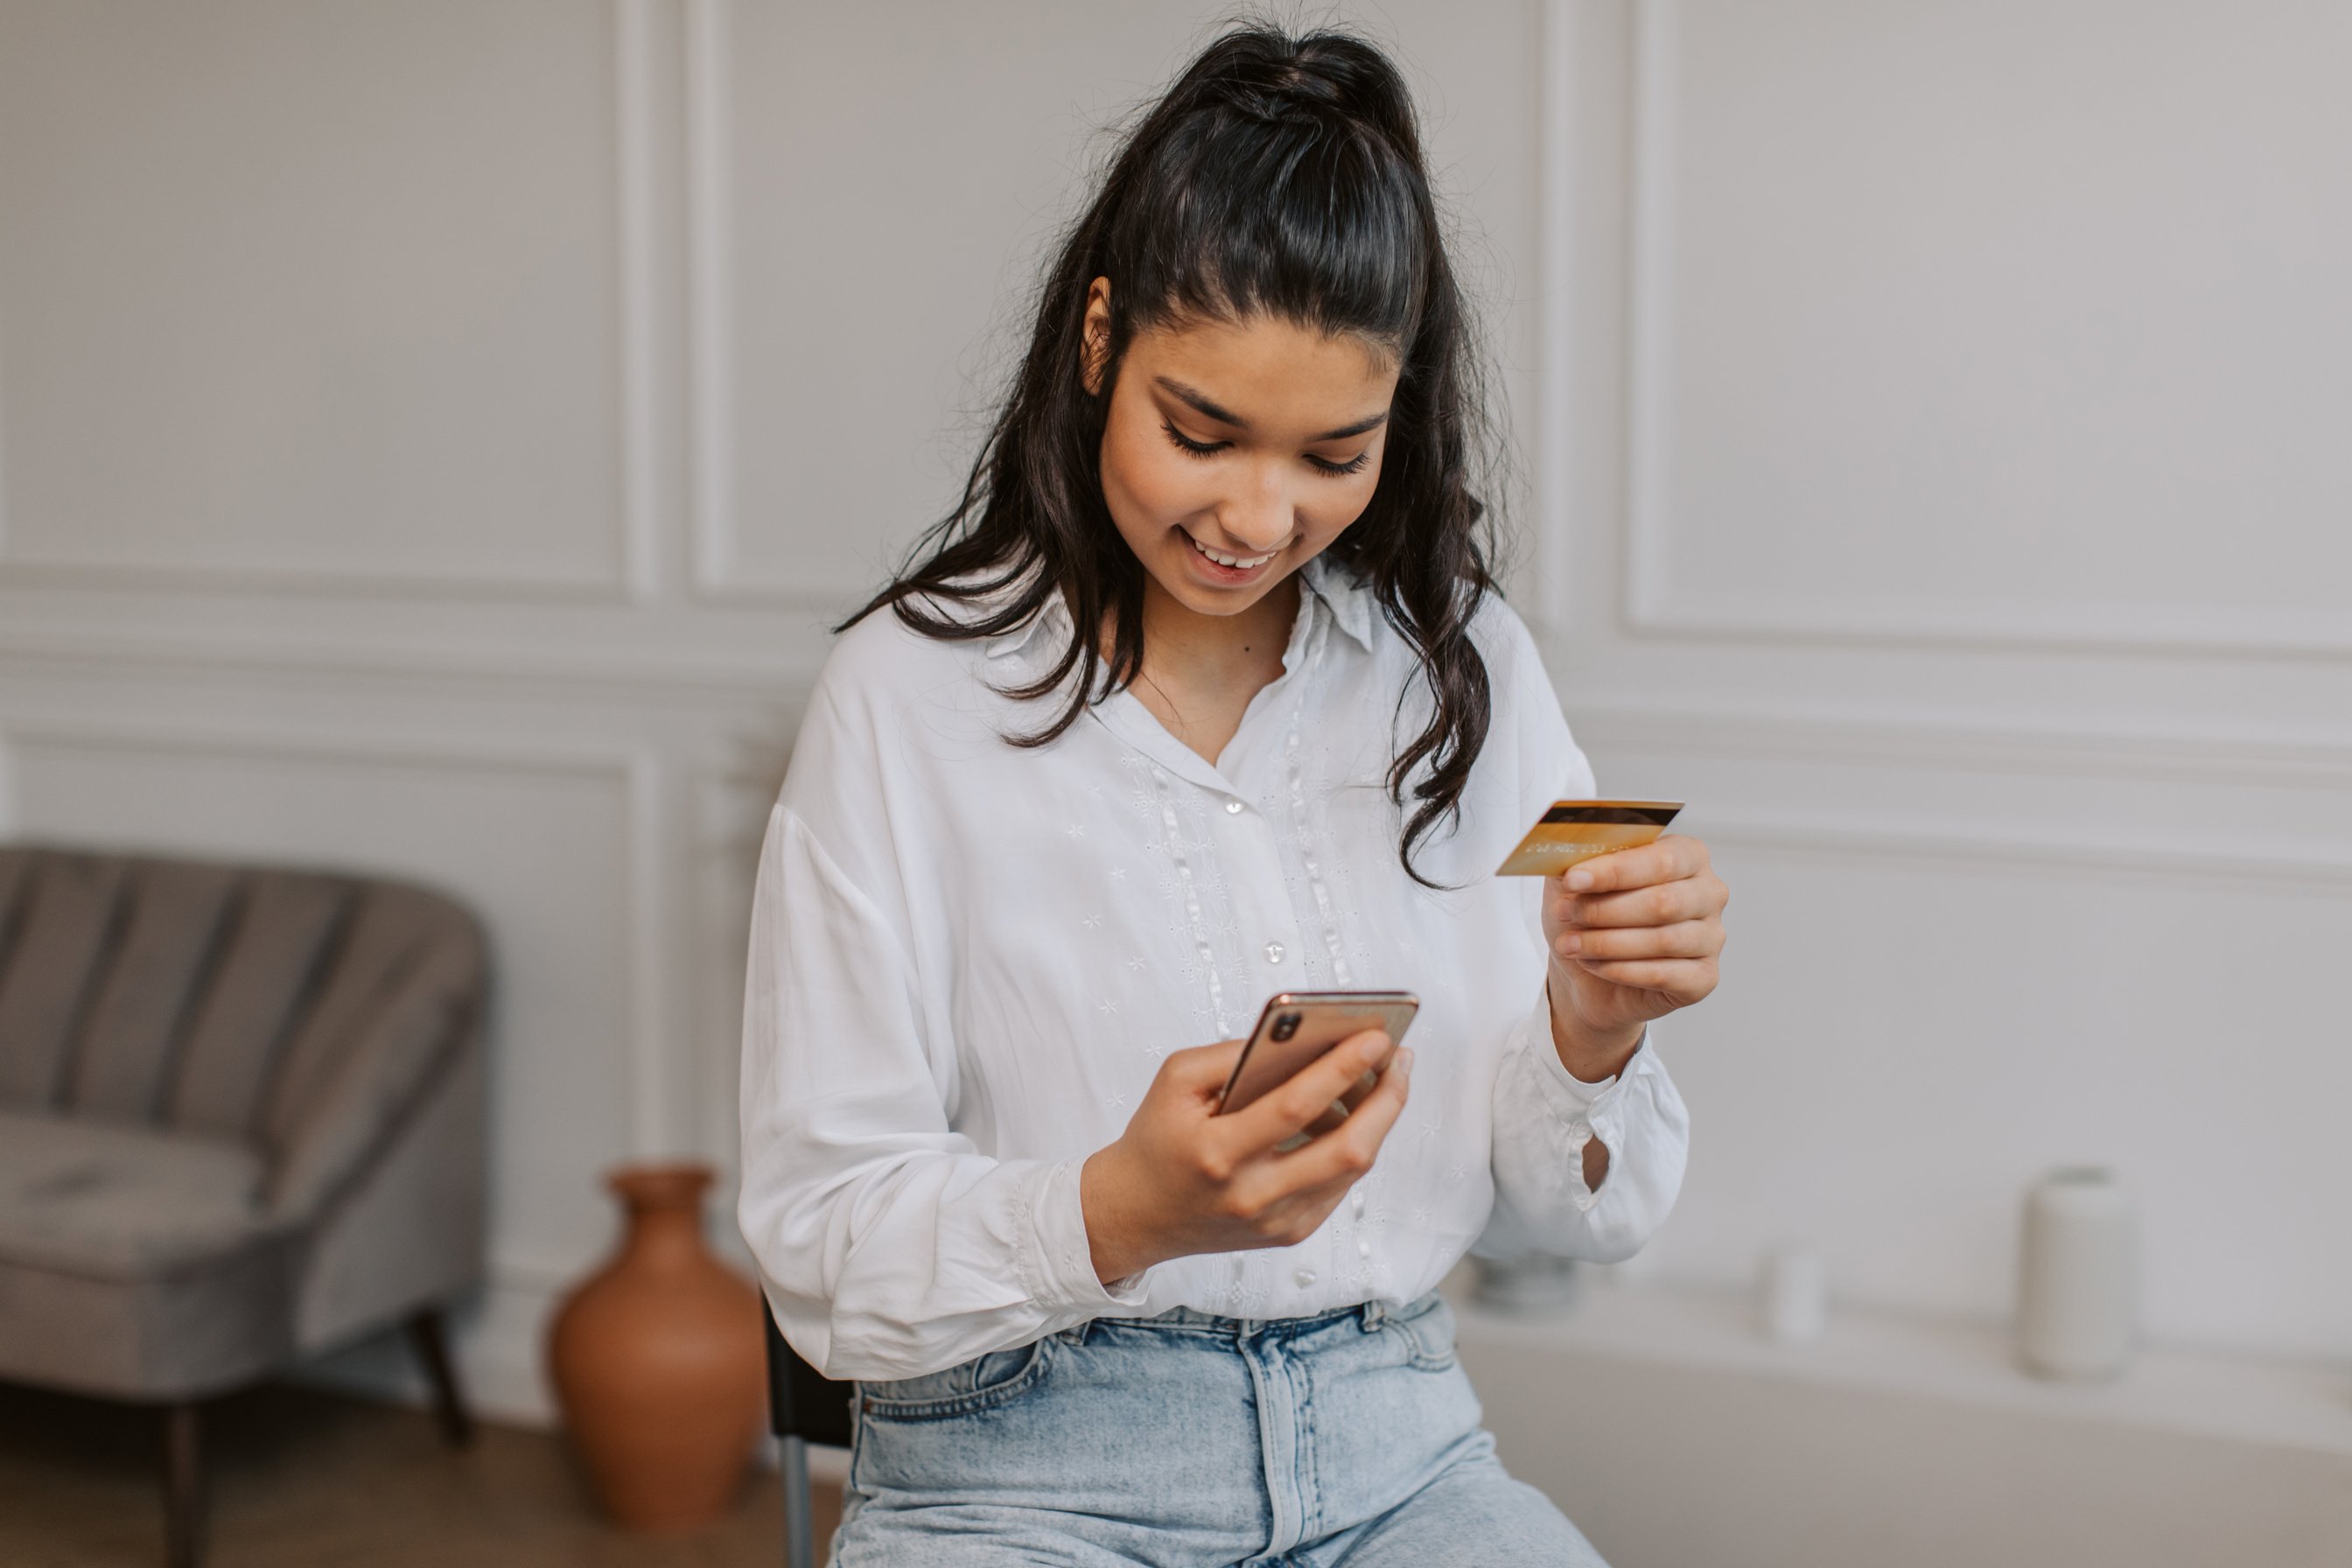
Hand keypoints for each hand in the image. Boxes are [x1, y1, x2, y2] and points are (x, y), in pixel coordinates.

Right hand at [1079, 1030, 1410, 1283]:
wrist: (1137, 1213)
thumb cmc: (1158, 1137)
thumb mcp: (1176, 1081)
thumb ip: (1232, 1054)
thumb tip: (1303, 1037)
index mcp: (1217, 1153)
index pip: (1295, 1107)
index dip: (1342, 1068)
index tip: (1378, 1036)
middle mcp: (1251, 1195)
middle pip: (1346, 1150)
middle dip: (1386, 1099)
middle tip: (1400, 1058)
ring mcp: (1276, 1222)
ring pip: (1352, 1169)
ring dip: (1378, 1119)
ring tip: (1385, 1078)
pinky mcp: (1290, 1234)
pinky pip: (1340, 1184)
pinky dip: (1355, 1145)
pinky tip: (1355, 1113)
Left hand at [1543, 834, 1728, 1075]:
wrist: (1590, 973)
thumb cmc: (1590, 916)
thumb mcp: (1576, 879)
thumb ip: (1579, 856)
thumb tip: (1569, 846)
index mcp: (1688, 855)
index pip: (1659, 859)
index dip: (1614, 870)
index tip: (1572, 879)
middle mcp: (1709, 892)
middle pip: (1663, 902)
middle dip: (1604, 909)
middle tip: (1564, 913)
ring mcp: (1712, 937)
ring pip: (1662, 941)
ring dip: (1606, 943)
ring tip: (1570, 944)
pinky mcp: (1705, 977)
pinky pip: (1664, 974)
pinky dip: (1621, 970)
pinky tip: (1593, 964)